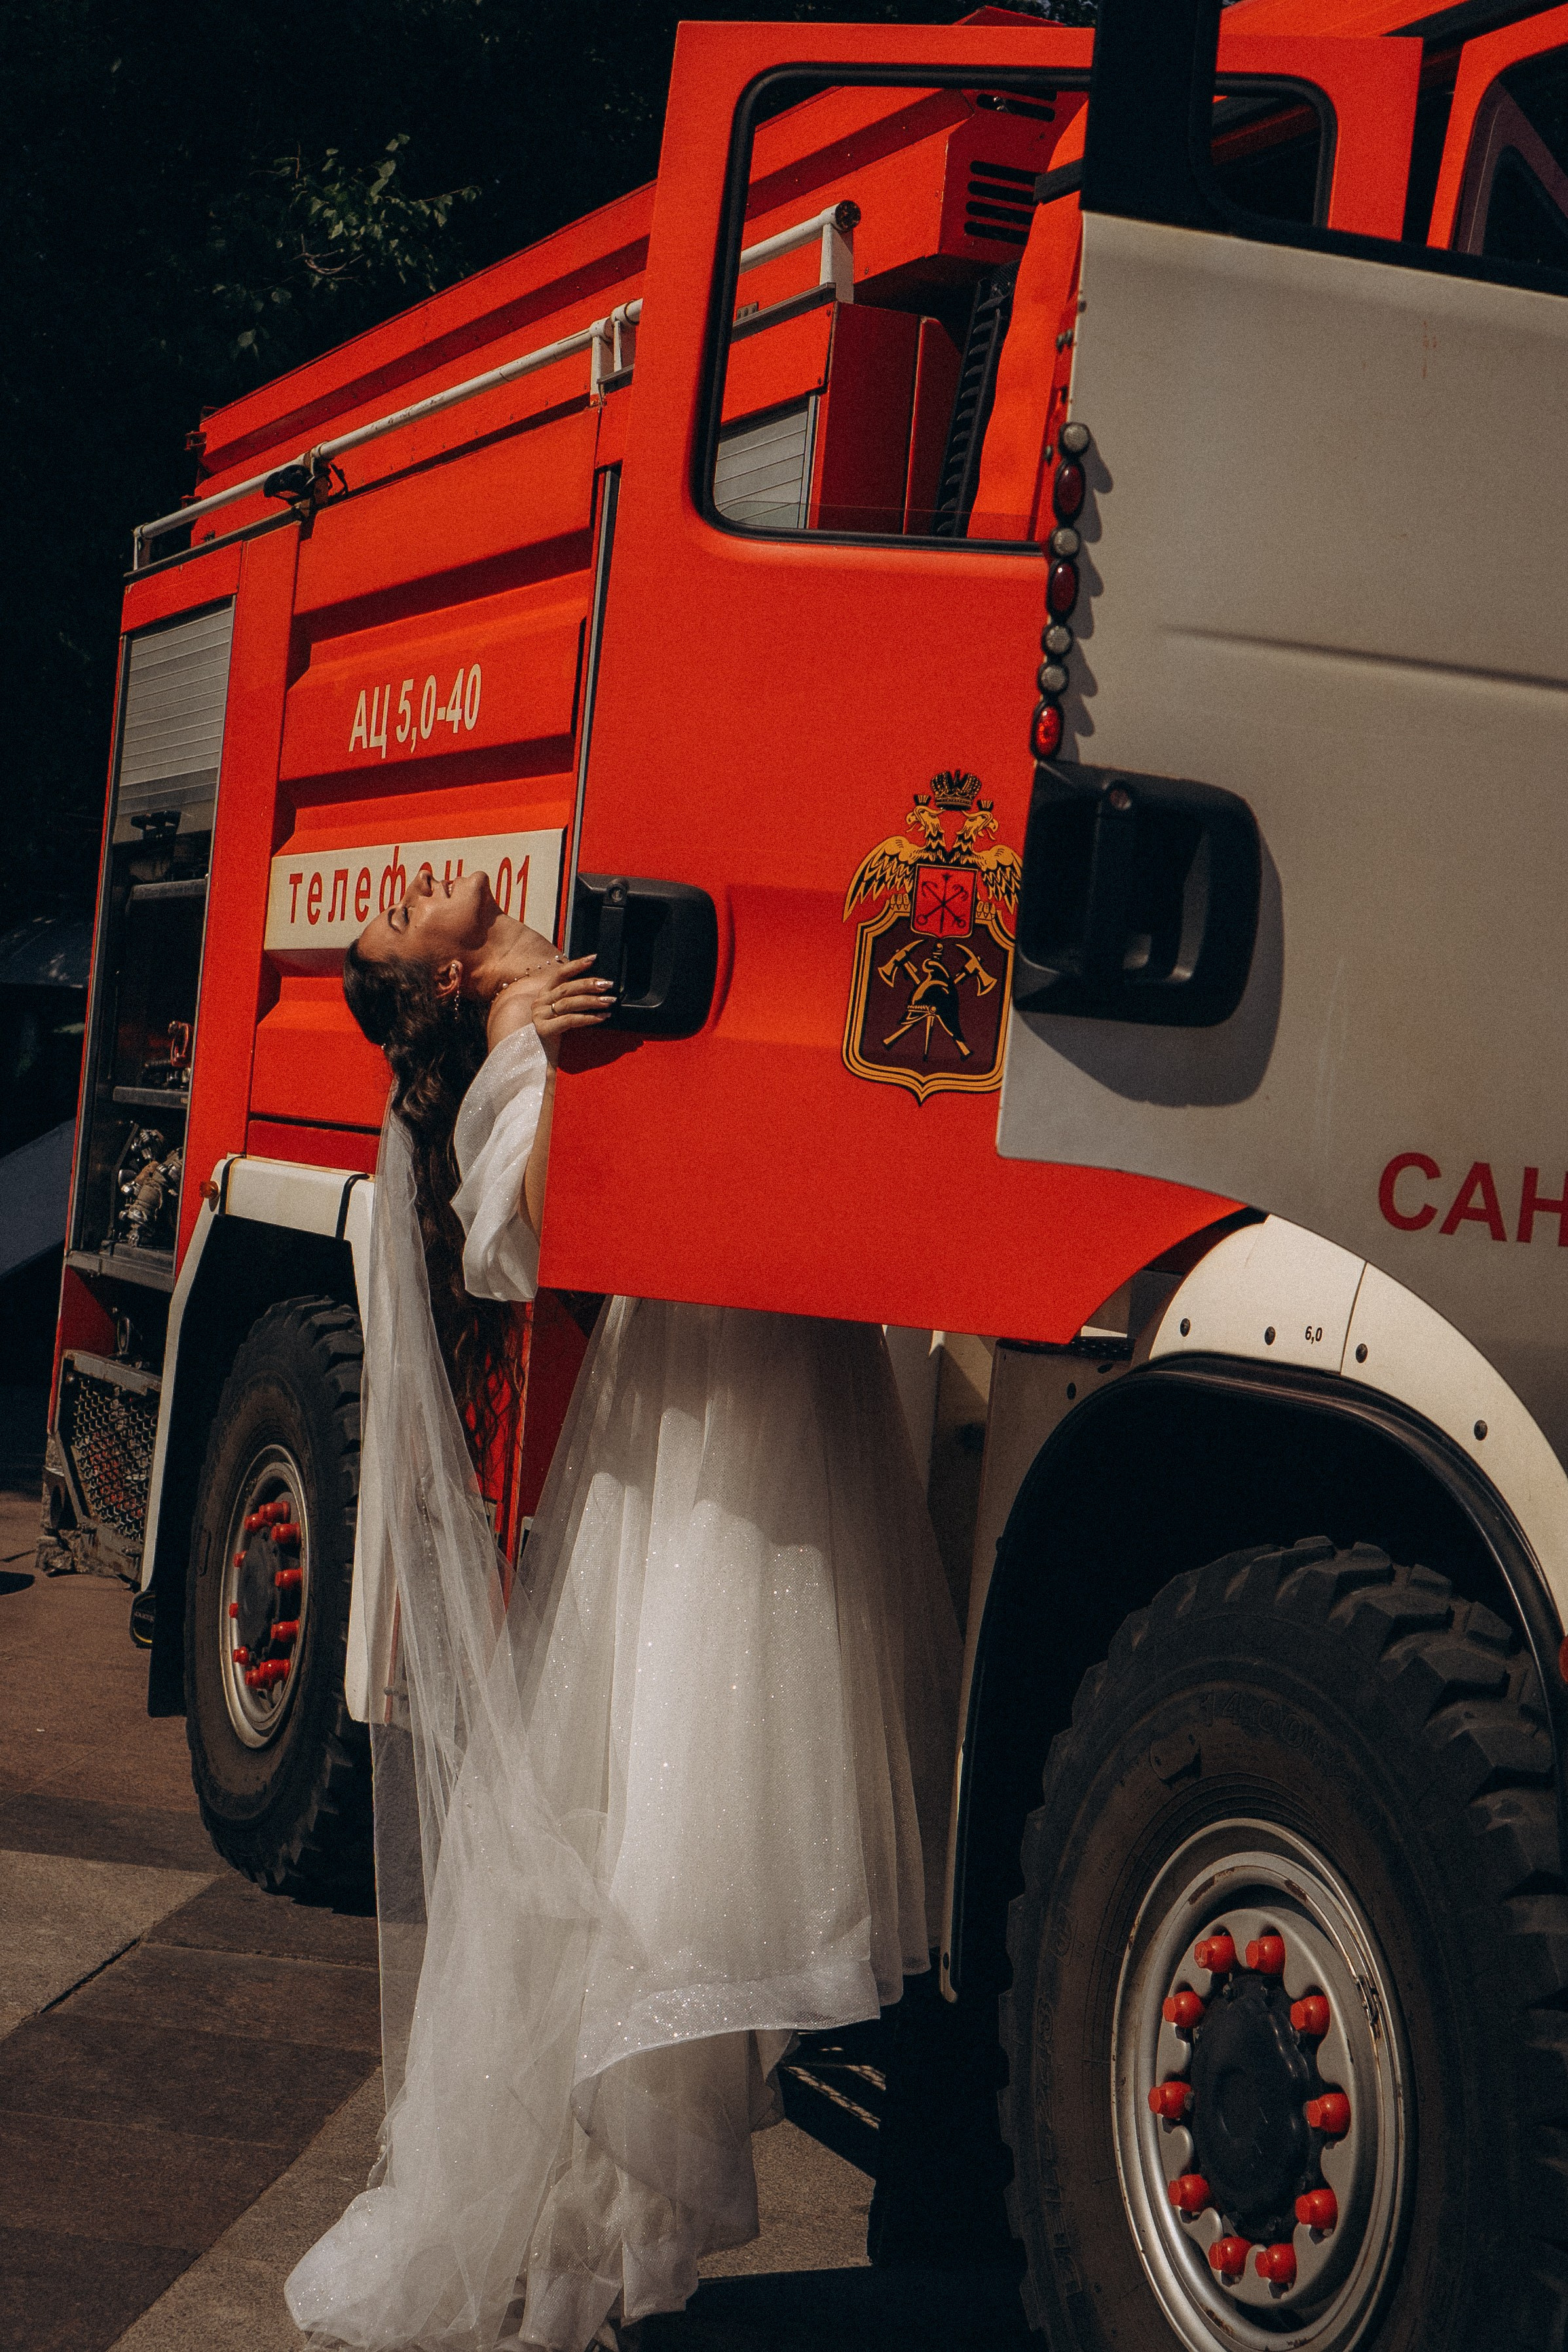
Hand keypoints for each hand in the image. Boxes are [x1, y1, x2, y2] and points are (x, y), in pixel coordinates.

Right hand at [486, 953, 614, 1062]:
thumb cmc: (555, 1037)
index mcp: (543, 995)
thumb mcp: (563, 1015)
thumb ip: (574, 1001)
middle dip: (589, 984)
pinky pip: (569, 1020)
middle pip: (567, 988)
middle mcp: (539, 1003)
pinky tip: (602, 1018)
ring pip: (569, 1003)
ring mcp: (539, 1016)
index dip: (576, 965)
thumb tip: (597, 989)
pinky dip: (588, 1018)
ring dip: (592, 1000)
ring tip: (609, 1001)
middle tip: (608, 985)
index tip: (593, 958)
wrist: (538, 1062)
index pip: (560, 974)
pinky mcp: (543, 1030)